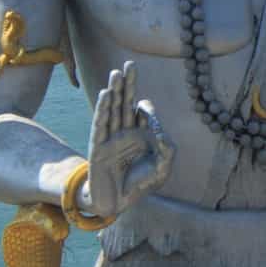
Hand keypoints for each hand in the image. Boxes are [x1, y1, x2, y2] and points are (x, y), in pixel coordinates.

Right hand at [80, 62, 173, 218]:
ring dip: (114, 91)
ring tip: (116, 73)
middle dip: (128, 84)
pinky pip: (101, 124)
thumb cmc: (141, 185)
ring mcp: (110, 137)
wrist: (120, 203)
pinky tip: (105, 94)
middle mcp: (125, 132)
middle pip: (125, 102)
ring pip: (113, 109)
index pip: (142, 112)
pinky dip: (103, 109)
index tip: (147, 110)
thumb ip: (167, 148)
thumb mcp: (163, 167)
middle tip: (130, 63)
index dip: (146, 108)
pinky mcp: (98, 146)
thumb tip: (160, 130)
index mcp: (140, 135)